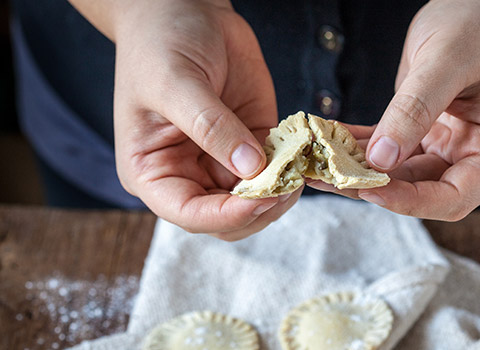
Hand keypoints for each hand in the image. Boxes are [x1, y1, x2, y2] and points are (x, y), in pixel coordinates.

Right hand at [71, 0, 299, 239]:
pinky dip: (291, 170)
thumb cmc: (161, 44)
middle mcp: (186, 173)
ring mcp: (221, 161)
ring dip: (280, 193)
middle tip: (288, 184)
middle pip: (226, 218)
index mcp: (153, 171)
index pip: (189, 213)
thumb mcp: (177, 83)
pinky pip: (275, 171)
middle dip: (259, 208)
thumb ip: (211, 127)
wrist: (184, 11)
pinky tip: (303, 156)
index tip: (261, 199)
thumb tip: (249, 167)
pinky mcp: (251, 143)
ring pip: (255, 202)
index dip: (226, 215)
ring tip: (298, 170)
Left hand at [312, 0, 479, 220]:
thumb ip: (415, 109)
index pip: (454, 198)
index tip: (368, 190)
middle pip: (422, 190)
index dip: (410, 202)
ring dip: (361, 168)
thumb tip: (381, 158)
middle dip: (374, 187)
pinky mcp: (427, 130)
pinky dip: (363, 145)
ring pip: (401, 173)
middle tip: (326, 176)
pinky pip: (392, 147)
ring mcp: (450, 144)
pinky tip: (331, 138)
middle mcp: (475, 153)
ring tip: (317, 160)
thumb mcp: (447, 61)